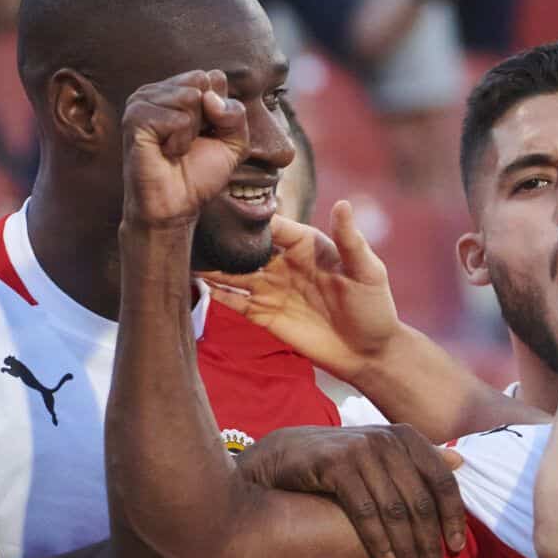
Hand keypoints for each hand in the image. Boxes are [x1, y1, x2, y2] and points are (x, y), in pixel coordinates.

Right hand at [121, 69, 247, 228]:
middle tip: (189, 142)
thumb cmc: (200, 174)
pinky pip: (177, 119)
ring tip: (175, 148)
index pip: (214, 77)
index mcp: (179, 88)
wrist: (176, 206)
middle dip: (207, 118)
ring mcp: (142, 101)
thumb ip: (235, 113)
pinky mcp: (134, 118)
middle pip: (201, 81)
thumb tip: (208, 97)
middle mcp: (159, 90)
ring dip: (191, 131)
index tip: (206, 134)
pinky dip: (179, 141)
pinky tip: (165, 152)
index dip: (220, 111)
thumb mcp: (234, 142)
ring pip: (189, 97)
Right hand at [202, 199, 401, 378]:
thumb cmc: (375, 307)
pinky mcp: (264, 314)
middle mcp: (284, 263)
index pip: (271, 225)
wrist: (369, 354)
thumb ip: (351, 240)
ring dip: (210, 266)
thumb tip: (344, 203)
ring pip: (233, 273)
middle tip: (190, 229)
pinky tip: (192, 283)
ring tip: (182, 254)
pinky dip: (214, 293)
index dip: (248, 217)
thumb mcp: (368, 271)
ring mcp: (272, 289)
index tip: (221, 206)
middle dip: (220, 240)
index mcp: (306, 244)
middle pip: (245, 247)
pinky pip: (234, 301)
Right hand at [235, 423, 466, 557]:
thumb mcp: (382, 455)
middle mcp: (388, 440)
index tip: (457, 549)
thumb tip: (460, 460)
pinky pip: (364, 509)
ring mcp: (362, 450)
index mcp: (407, 438)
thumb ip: (418, 460)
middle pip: (420, 501)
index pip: (442, 482)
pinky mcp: (336, 464)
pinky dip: (377, 539)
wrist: (285, 454)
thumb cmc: (341, 461)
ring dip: (406, 548)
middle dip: (430, 543)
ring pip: (394, 509)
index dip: (453, 517)